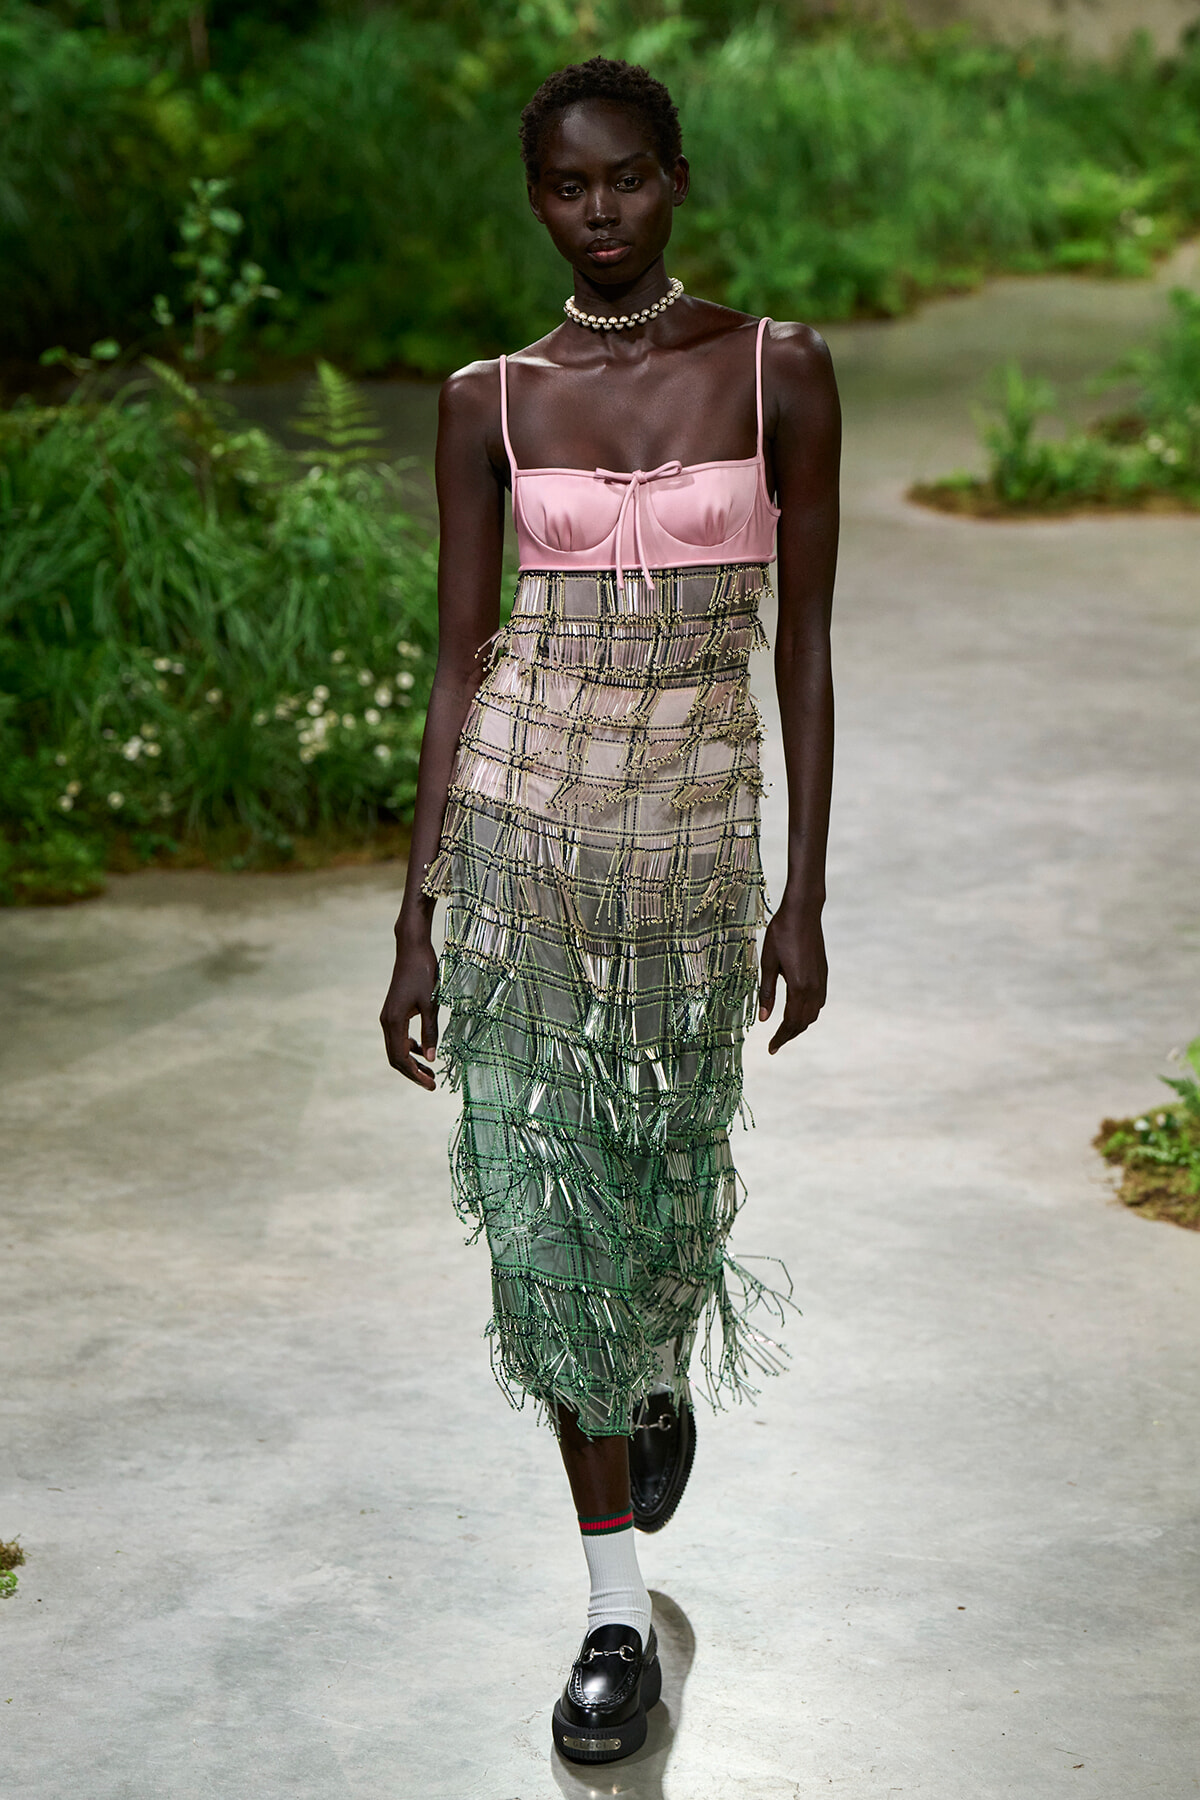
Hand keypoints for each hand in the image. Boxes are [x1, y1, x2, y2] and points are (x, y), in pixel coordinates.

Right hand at [380, 929, 439, 1090]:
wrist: (412, 950)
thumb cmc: (424, 973)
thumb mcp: (431, 1004)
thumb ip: (431, 1032)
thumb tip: (432, 1059)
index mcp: (394, 1021)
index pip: (400, 1058)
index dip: (415, 1074)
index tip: (431, 1084)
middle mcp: (387, 1021)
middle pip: (395, 1057)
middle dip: (412, 1073)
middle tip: (432, 1083)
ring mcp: (388, 1016)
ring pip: (396, 1048)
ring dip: (412, 1061)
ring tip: (430, 1071)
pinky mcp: (393, 1012)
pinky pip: (398, 1037)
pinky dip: (410, 1047)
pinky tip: (424, 1050)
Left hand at [757, 902, 826, 1053]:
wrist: (803, 912)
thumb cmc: (781, 934)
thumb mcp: (767, 963)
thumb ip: (767, 993)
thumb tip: (764, 1019)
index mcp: (799, 987)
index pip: (790, 1022)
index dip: (781, 1038)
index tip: (771, 1049)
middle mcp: (814, 988)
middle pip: (804, 1022)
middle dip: (790, 1035)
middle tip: (775, 1044)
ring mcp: (821, 981)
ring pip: (813, 1013)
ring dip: (800, 1024)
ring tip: (785, 1030)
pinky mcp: (823, 973)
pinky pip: (818, 1001)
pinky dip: (808, 1012)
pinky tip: (797, 1009)